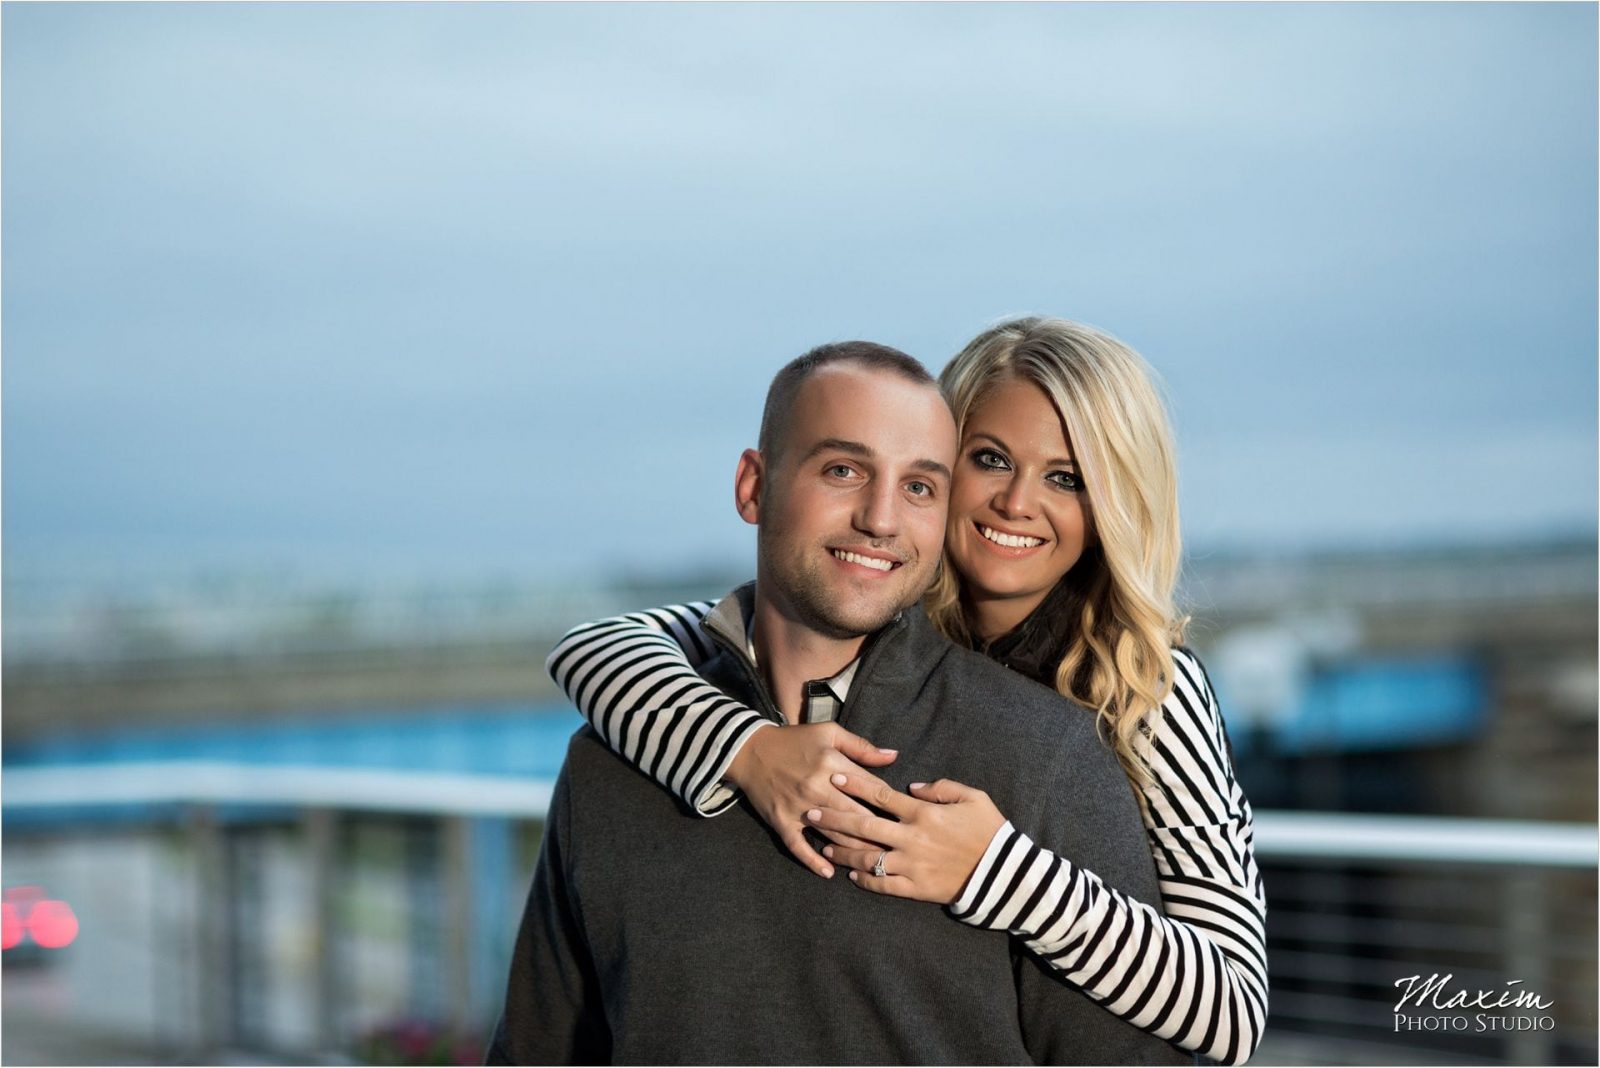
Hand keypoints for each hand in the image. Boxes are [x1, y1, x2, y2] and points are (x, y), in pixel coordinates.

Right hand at [724, 722, 898, 878]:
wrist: (750, 750)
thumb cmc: (794, 740)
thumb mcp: (829, 733)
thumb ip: (862, 747)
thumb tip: (893, 756)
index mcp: (832, 764)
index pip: (872, 790)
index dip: (891, 805)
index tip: (905, 818)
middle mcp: (818, 787)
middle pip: (858, 817)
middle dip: (881, 834)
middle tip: (900, 848)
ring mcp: (799, 807)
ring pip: (834, 834)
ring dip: (856, 851)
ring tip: (876, 863)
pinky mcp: (782, 821)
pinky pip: (798, 846)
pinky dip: (813, 862)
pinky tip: (829, 873)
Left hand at [804, 777, 1005, 904]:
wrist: (1005, 874)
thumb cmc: (991, 831)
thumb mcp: (973, 797)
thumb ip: (941, 787)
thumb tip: (912, 787)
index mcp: (924, 813)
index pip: (881, 795)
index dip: (855, 785)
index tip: (834, 777)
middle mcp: (912, 837)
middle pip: (863, 825)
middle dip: (834, 818)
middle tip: (811, 812)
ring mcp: (912, 865)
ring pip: (867, 858)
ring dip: (842, 852)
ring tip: (824, 847)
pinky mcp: (916, 889)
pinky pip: (883, 885)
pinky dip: (865, 881)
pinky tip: (851, 876)